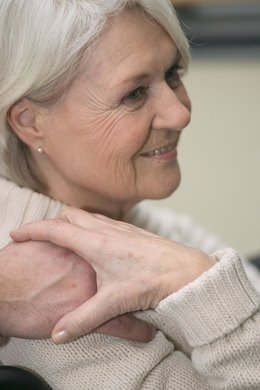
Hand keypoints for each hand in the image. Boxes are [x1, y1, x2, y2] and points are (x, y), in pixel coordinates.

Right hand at [11, 207, 214, 343]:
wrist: (184, 269)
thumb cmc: (151, 280)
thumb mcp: (114, 302)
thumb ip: (84, 319)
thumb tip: (59, 334)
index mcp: (95, 242)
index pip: (55, 230)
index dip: (32, 230)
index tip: (16, 234)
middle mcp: (106, 229)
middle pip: (70, 215)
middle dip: (52, 222)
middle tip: (40, 236)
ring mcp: (120, 227)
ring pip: (88, 215)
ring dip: (72, 222)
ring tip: (64, 238)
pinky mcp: (131, 230)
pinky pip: (103, 220)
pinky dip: (90, 225)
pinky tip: (95, 242)